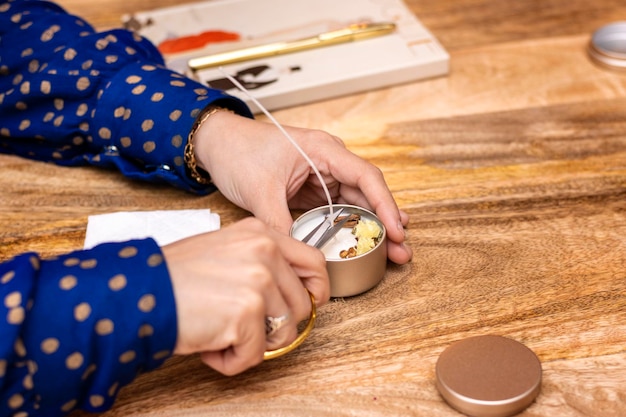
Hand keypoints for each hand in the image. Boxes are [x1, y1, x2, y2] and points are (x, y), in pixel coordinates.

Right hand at [161, 217, 328, 375]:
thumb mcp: (224, 251)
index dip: (316, 290)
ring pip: (283, 333)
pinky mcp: (248, 312)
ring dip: (251, 343)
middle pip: (301, 305)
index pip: (313, 261)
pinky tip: (209, 343)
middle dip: (274, 325)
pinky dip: (231, 360)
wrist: (138, 291)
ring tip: (219, 331)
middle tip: (239, 324)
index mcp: (260, 233)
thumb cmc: (173, 276)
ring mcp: (259, 280)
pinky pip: (256, 354)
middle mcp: (264, 251)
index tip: (311, 303)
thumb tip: (290, 292)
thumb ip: (260, 263)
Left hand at [194, 111, 412, 264]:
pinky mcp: (312, 191)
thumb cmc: (238, 152)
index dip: (385, 205)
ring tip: (391, 253)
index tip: (397, 230)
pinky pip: (337, 211)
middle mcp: (329, 161)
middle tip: (402, 250)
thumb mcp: (259, 190)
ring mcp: (321, 177)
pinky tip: (363, 244)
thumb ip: (280, 223)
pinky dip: (350, 227)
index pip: (365, 177)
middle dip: (386, 223)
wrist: (216, 144)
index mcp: (323, 150)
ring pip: (355, 204)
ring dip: (371, 228)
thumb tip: (299, 257)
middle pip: (367, 193)